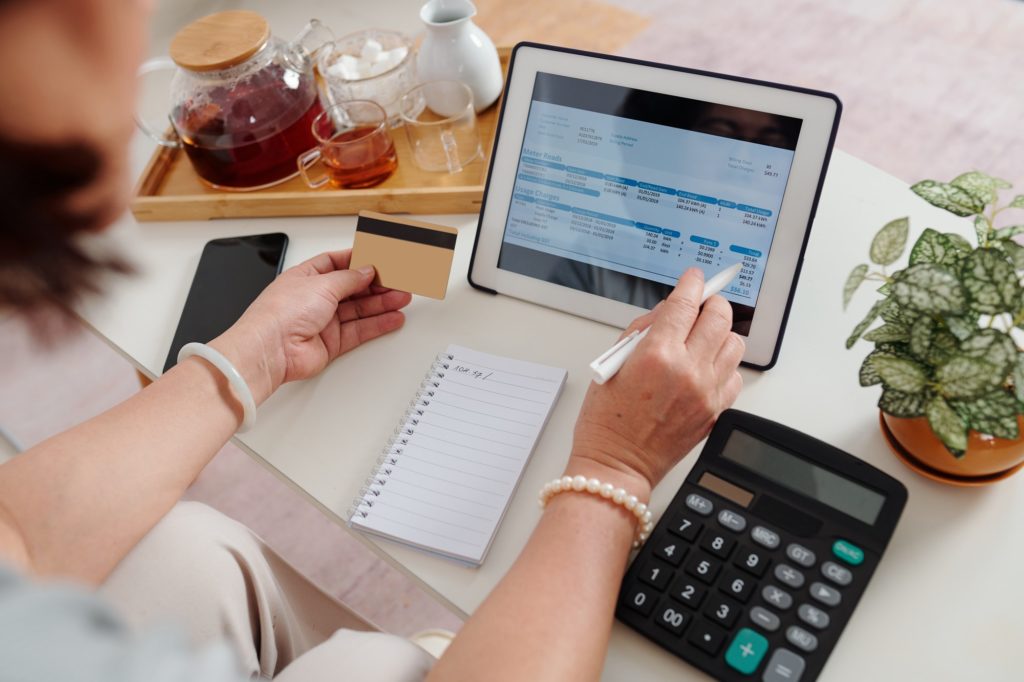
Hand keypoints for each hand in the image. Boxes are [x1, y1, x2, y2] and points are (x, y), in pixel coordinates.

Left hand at [210, 250, 411, 403]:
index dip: (358, 260)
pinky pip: (359, 331)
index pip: (337, 263)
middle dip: (376, 284)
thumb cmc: (280, 313)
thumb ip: (349, 278)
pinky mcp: (330, 343)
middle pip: (352, 288)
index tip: (380, 258)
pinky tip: (393, 318)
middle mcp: (313, 298)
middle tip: (398, 280)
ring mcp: (322, 321)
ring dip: (382, 303)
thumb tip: (366, 270)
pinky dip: (377, 324)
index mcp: (305, 276)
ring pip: (359, 310)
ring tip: (402, 297)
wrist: (271, 350)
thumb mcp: (321, 284)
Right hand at [567, 268, 744, 498]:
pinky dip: (724, 365)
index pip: (685, 304)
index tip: (694, 278)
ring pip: (734, 343)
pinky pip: (735, 375)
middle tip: (701, 305)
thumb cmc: (607, 421)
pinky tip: (705, 367)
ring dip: (720, 333)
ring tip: (703, 338)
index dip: (691, 284)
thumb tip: (665, 313)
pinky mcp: (715, 411)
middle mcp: (687, 370)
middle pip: (719, 317)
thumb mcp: (611, 365)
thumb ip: (640, 332)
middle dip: (711, 303)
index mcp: (656, 355)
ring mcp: (706, 392)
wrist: (618, 465)